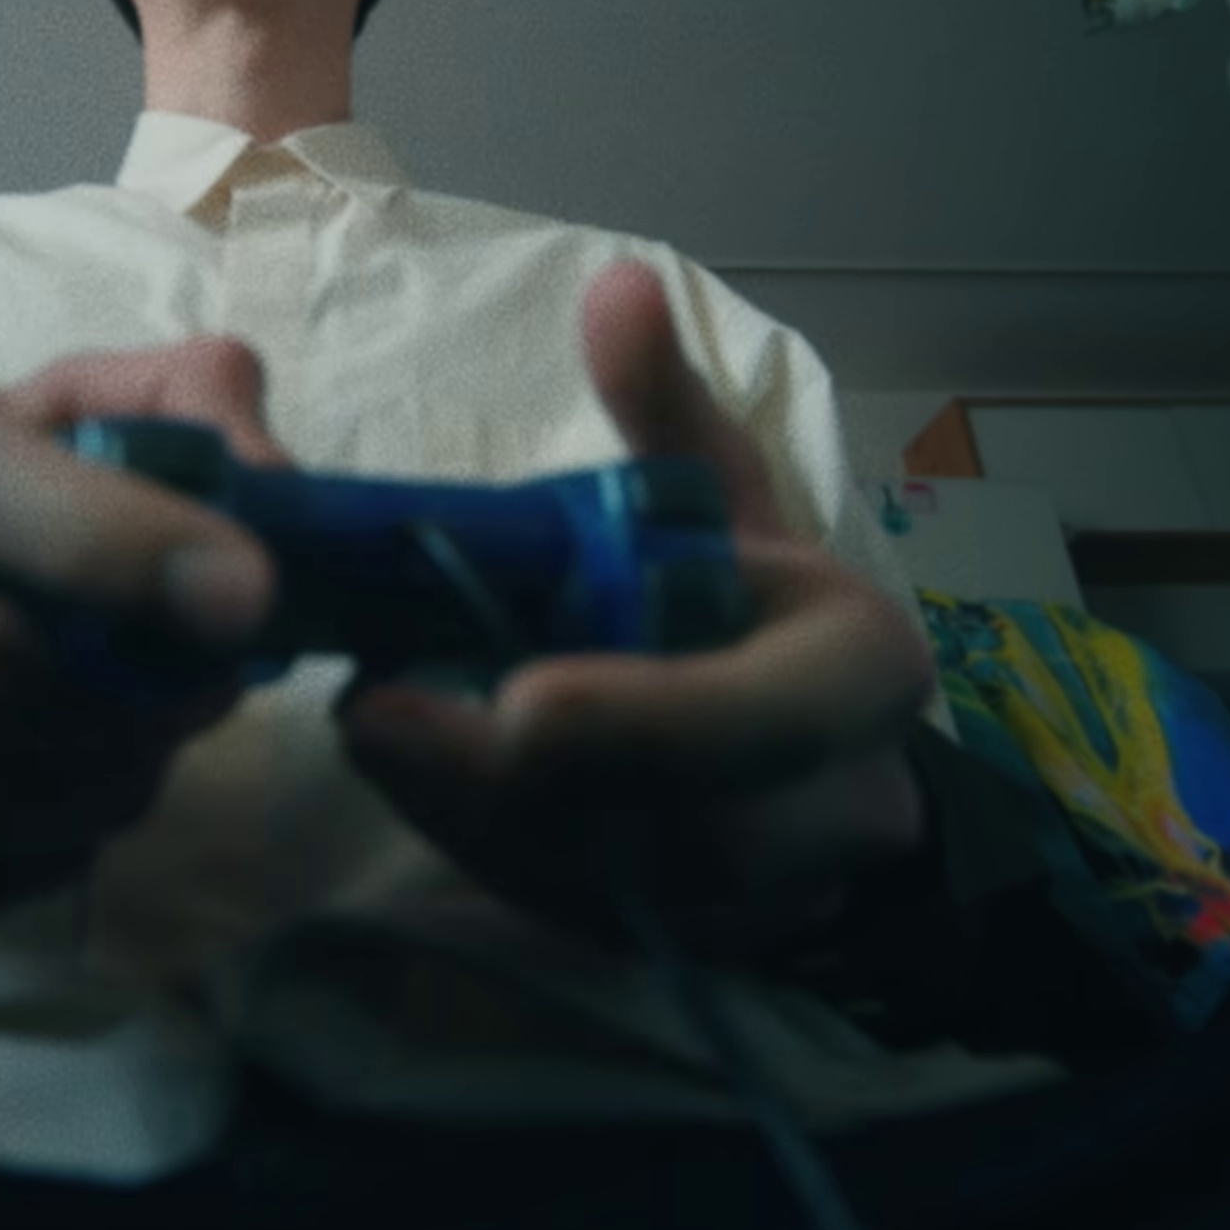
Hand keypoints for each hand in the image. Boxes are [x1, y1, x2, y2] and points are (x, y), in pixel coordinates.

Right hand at [0, 338, 292, 929]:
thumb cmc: (5, 515)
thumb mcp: (95, 421)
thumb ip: (192, 406)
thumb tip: (261, 472)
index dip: (113, 540)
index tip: (245, 594)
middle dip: (118, 707)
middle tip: (200, 697)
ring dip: (93, 791)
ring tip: (142, 750)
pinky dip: (33, 858)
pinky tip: (62, 804)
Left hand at [334, 261, 939, 963]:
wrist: (817, 756)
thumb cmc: (753, 602)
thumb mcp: (728, 494)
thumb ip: (668, 408)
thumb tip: (619, 286)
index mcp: (860, 672)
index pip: (776, 719)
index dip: (649, 721)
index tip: (518, 698)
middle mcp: (833, 804)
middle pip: (685, 836)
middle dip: (521, 789)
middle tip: (378, 712)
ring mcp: (759, 898)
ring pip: (613, 890)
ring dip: (472, 815)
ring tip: (369, 725)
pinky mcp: (679, 943)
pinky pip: (569, 915)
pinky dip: (473, 847)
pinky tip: (401, 771)